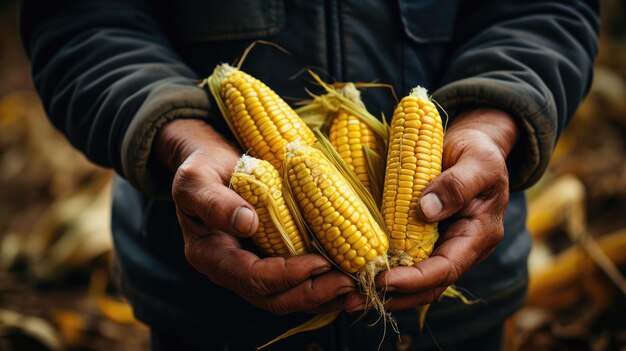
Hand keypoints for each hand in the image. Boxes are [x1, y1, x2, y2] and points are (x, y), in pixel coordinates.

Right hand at [155, 119, 354, 314]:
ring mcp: (252, 270)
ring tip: (358, 291)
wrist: (212, 166)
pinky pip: (298, 285)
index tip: (320, 262)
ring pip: (289, 298)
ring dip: (325, 298)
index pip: (252, 277)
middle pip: (273, 298)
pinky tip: (350, 282)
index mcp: (211, 256)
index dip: (287, 275)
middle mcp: (232, 272)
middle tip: (348, 284)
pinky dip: (324, 286)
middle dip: (313, 294)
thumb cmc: (202, 169)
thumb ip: (214, 202)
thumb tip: (247, 223)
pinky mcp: (271, 263)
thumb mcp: (196, 179)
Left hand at [345, 108, 518, 311]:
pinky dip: (381, 271)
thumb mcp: (478, 161)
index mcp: (478, 236)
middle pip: (427, 286)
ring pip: (413, 282)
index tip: (384, 280)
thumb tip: (427, 210)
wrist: (474, 145)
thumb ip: (457, 184)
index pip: (447, 269)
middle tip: (352, 300)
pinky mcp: (422, 238)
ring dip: (382, 292)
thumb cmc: (480, 151)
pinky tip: (354, 274)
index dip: (415, 279)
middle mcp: (459, 249)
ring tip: (346, 297)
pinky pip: (403, 262)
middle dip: (392, 297)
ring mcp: (441, 246)